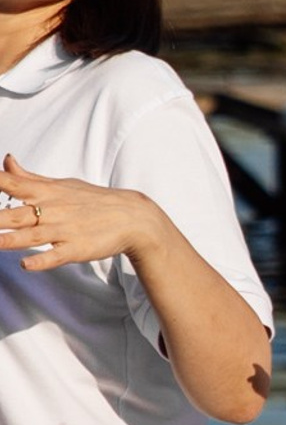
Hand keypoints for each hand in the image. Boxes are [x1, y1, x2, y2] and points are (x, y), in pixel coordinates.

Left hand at [0, 155, 168, 272]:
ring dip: (8, 239)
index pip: (10, 184)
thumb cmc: (94, 200)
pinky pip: (56, 256)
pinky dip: (42, 260)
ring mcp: (64, 230)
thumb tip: (6, 161)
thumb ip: (29, 178)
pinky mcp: (77, 249)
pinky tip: (26, 264)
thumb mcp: (62, 185)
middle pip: (13, 214)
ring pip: (30, 235)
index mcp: (45, 193)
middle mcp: (51, 210)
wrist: (133, 217)